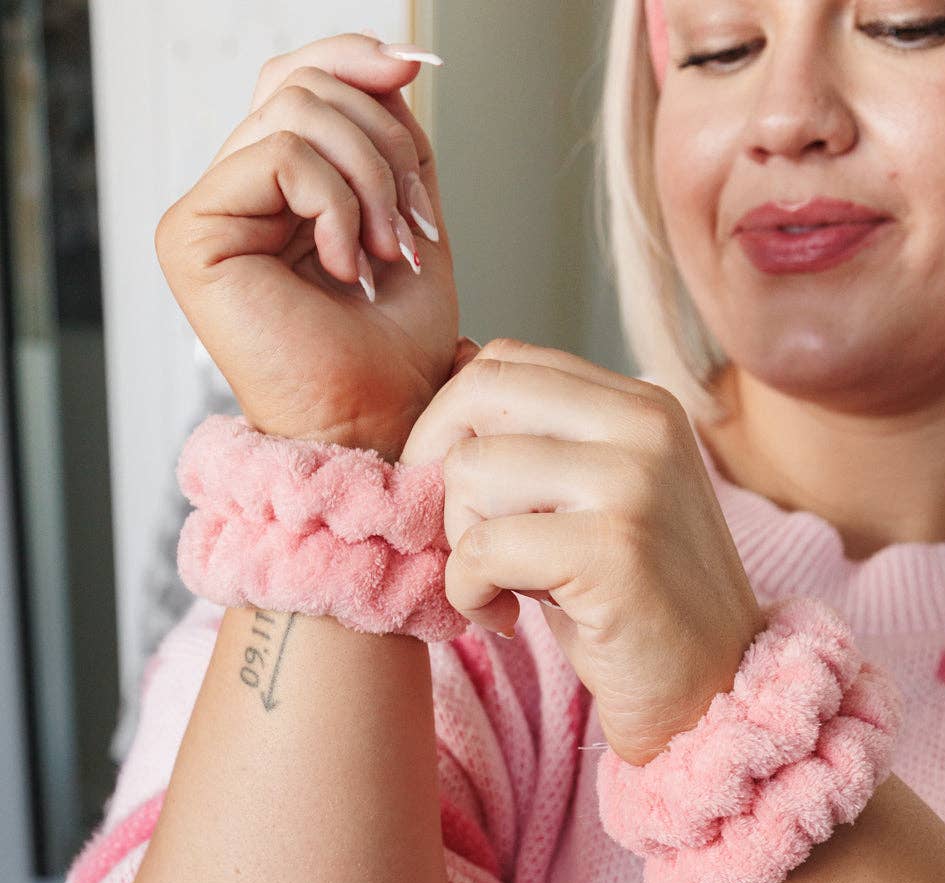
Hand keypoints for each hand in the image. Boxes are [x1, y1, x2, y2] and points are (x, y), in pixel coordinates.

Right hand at [154, 32, 459, 456]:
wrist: (380, 422)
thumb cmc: (394, 351)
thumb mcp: (409, 215)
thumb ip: (390, 137)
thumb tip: (389, 62)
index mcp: (276, 189)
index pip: (297, 79)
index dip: (355, 58)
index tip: (414, 69)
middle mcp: (233, 195)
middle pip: (299, 85)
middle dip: (379, 142)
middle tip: (410, 226)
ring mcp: (207, 213)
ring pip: (294, 112)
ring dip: (368, 179)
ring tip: (386, 252)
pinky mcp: (192, 235)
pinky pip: (280, 157)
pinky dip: (337, 204)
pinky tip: (348, 265)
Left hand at [399, 338, 766, 766]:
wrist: (711, 695)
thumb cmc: (634, 606)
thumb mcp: (592, 501)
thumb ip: (539, 441)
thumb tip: (449, 374)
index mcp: (643, 405)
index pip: (505, 362)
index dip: (449, 423)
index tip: (456, 495)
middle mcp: (645, 427)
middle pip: (478, 398)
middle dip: (443, 475)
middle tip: (464, 541)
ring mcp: (634, 483)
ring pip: (470, 471)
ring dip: (460, 543)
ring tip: (502, 586)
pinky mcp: (613, 550)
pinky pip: (482, 548)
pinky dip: (469, 593)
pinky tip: (504, 619)